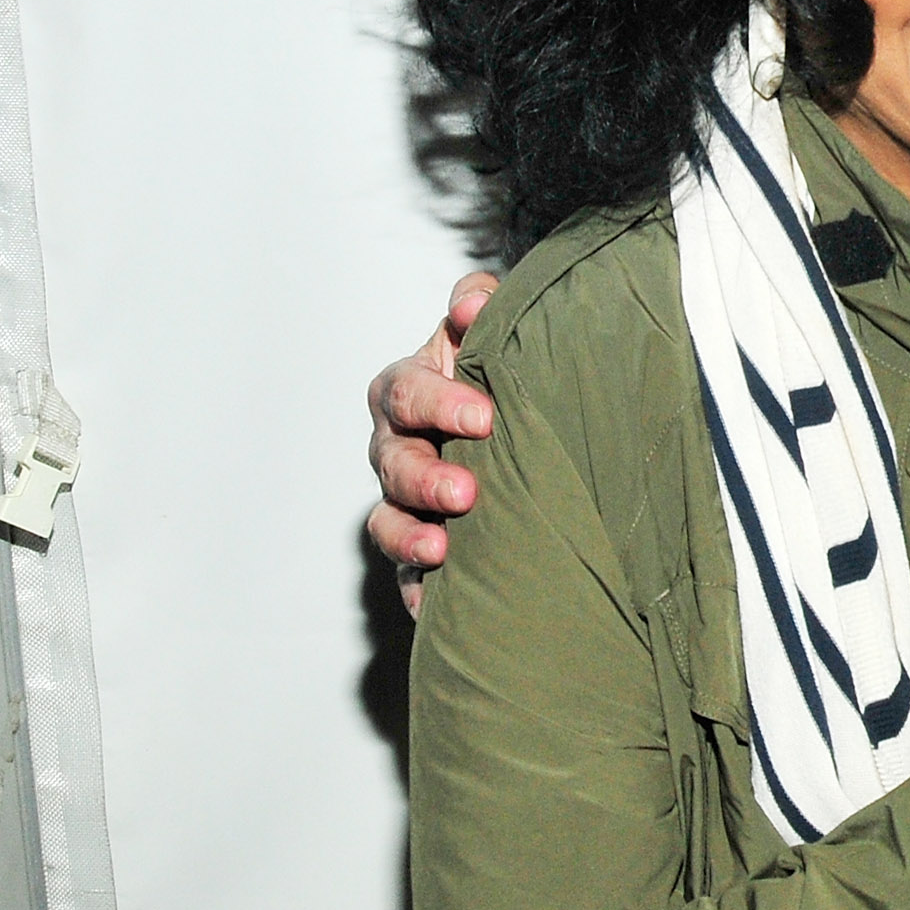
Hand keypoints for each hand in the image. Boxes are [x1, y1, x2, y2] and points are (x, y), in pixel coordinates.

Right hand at [368, 272, 501, 614]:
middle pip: (393, 460)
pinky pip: (405, 576)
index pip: (406, 389)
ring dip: (410, 536)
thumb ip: (482, 308)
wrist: (522, 426)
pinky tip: (433, 607)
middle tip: (466, 493)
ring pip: (387, 519)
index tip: (485, 417)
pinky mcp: (418, 548)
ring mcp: (404, 499)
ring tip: (441, 550)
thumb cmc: (501, 373)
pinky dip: (417, 590)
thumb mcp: (494, 333)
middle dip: (425, 477)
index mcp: (412, 388)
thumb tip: (475, 301)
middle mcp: (398, 443)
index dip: (438, 401)